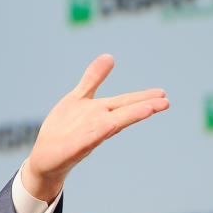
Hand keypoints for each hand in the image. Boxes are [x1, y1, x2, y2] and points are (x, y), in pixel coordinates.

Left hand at [23, 54, 169, 201]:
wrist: (45, 156)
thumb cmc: (65, 128)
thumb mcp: (79, 97)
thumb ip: (93, 79)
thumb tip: (109, 56)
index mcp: (101, 112)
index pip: (125, 102)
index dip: (143, 97)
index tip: (163, 94)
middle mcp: (98, 124)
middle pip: (124, 113)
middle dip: (144, 107)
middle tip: (167, 102)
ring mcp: (87, 136)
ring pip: (111, 125)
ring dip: (129, 117)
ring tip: (149, 109)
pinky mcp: (73, 148)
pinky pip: (88, 139)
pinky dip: (100, 132)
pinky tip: (111, 125)